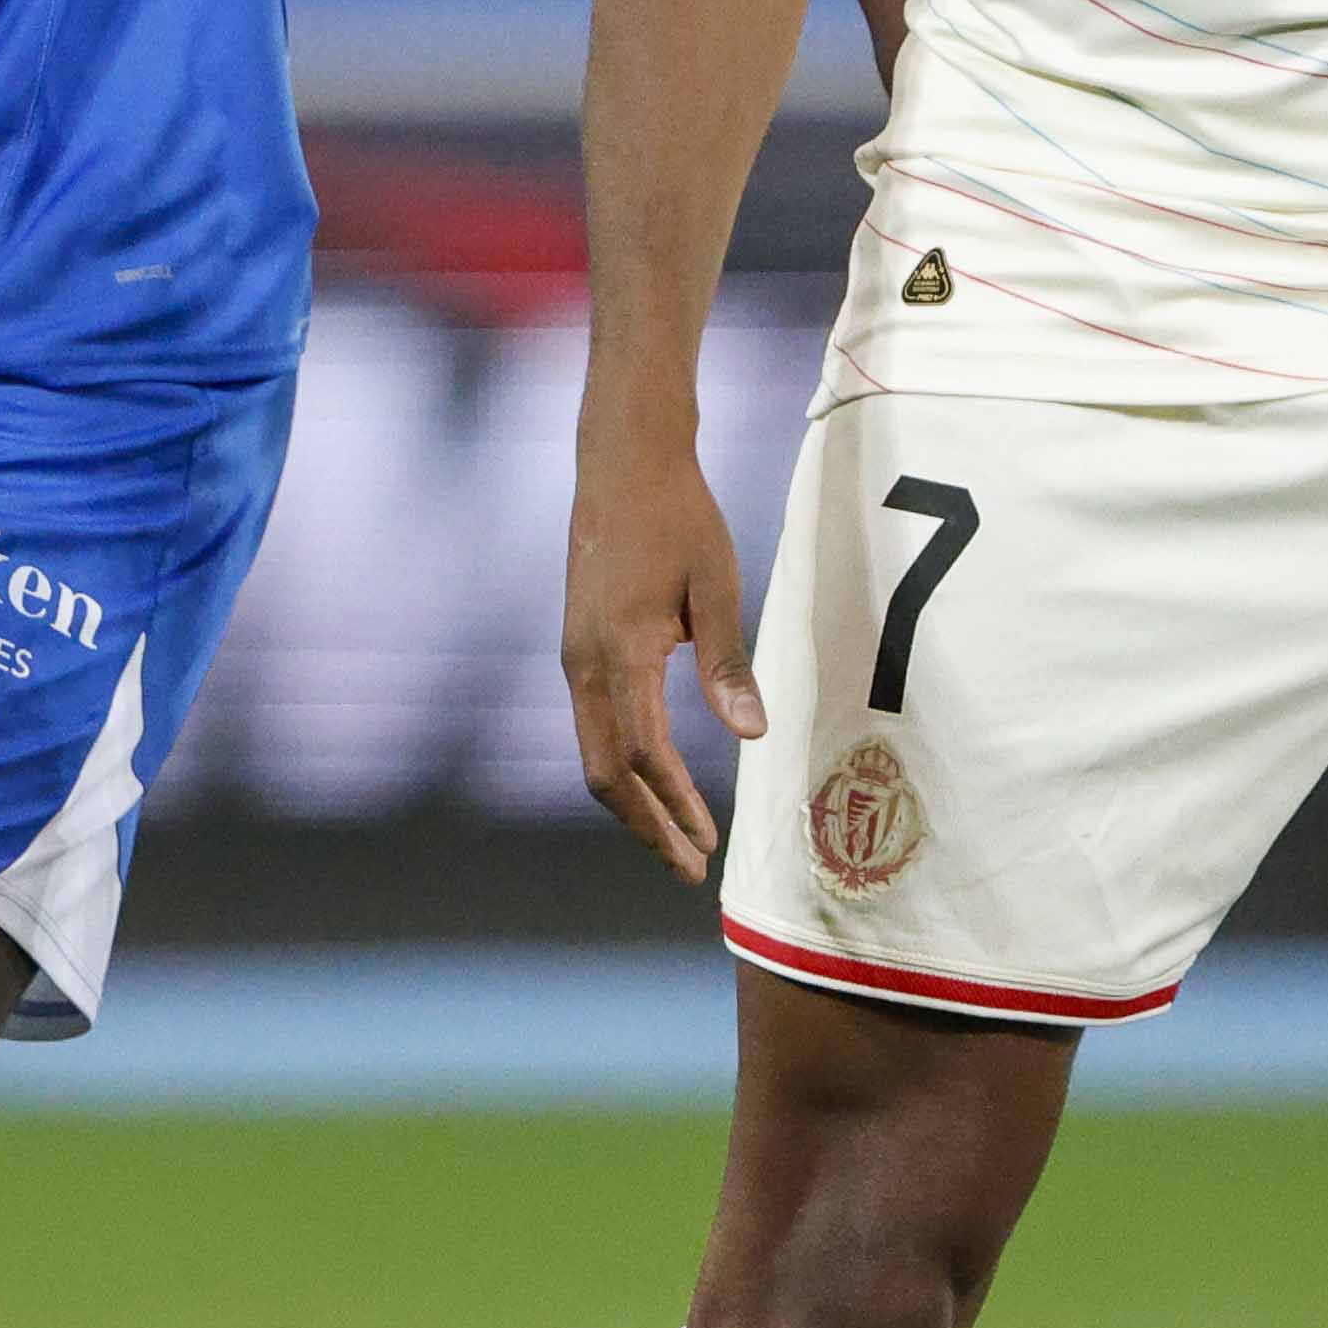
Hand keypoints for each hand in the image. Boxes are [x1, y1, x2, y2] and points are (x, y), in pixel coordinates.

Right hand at [564, 436, 765, 884]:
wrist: (621, 460)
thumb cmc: (677, 515)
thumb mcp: (715, 586)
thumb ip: (728, 663)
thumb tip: (752, 737)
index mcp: (620, 652)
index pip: (644, 755)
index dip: (677, 807)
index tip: (710, 846)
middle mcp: (583, 663)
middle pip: (604, 772)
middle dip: (646, 826)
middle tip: (690, 867)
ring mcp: (575, 655)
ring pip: (593, 752)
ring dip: (634, 800)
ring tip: (676, 834)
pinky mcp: (579, 646)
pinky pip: (594, 725)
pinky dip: (624, 764)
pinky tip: (659, 775)